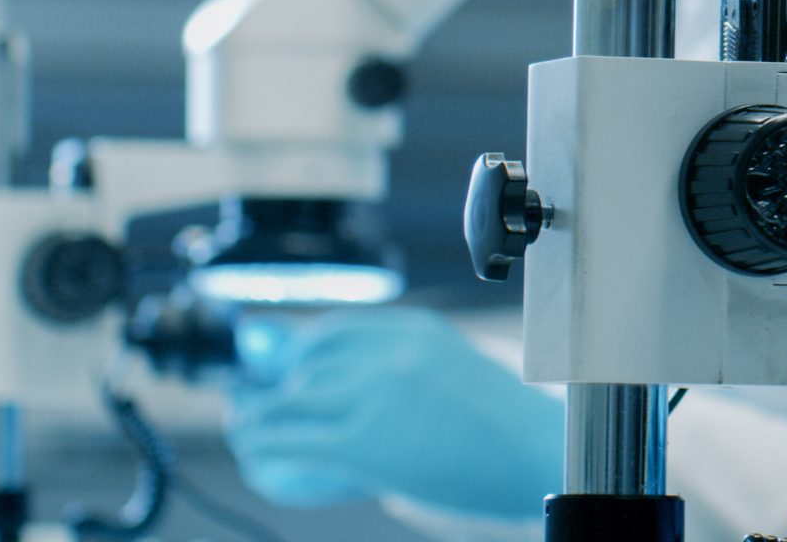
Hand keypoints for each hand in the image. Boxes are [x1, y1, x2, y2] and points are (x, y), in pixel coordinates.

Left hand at [226, 308, 561, 519]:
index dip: (297, 352)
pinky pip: (291, 441)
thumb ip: (405, 374)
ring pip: (289, 400)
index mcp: (416, 331)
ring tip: (249, 432)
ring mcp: (375, 395)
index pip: (335, 330)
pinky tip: (255, 454)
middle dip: (270, 385)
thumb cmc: (508, 427)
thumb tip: (350, 389)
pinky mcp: (363, 442)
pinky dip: (262, 447)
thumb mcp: (455, 377)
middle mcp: (390, 354)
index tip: (282, 369)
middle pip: (305, 364)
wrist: (537, 456)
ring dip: (257, 418)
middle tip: (253, 405)